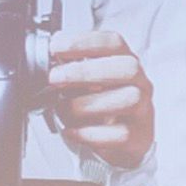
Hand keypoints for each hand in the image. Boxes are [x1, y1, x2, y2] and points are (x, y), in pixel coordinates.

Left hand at [48, 30, 153, 168]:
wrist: (120, 143)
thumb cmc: (99, 108)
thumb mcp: (83, 85)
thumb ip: (69, 72)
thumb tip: (44, 63)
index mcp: (124, 62)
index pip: (112, 42)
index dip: (84, 41)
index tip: (55, 47)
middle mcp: (139, 83)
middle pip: (127, 67)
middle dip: (86, 71)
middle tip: (55, 78)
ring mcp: (141, 110)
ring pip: (128, 100)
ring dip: (87, 103)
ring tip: (62, 108)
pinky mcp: (137, 137)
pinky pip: (119, 134)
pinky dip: (90, 133)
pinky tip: (71, 131)